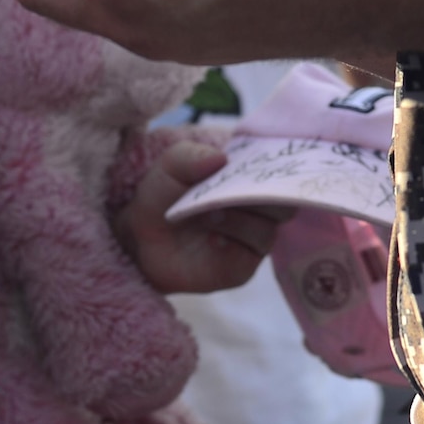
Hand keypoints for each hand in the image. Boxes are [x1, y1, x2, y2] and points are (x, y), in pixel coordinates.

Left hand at [115, 140, 287, 293]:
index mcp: (249, 181)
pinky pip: (249, 256)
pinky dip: (233, 242)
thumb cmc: (163, 195)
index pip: (281, 175)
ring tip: (209, 212)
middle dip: (262, 196)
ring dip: (239, 219)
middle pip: (284, 205)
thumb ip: (192, 156)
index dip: (277, 170)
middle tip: (235, 188)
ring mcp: (250, 242)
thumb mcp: (171, 166)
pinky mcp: (239, 268)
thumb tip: (221, 158)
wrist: (139, 237)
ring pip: (267, 230)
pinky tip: (212, 238)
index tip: (261, 164)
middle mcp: (258, 212)